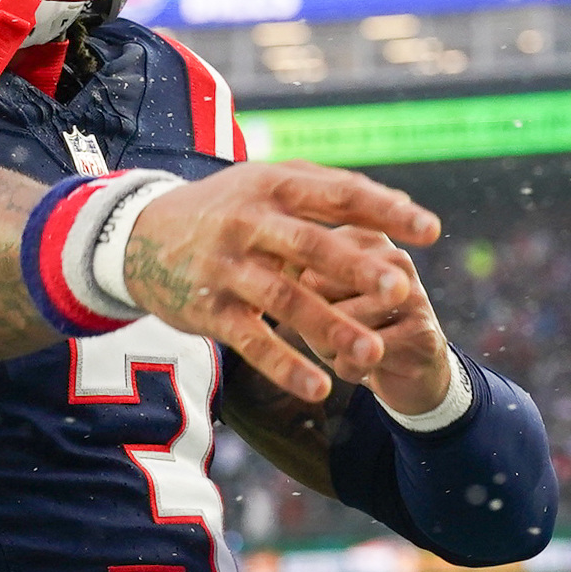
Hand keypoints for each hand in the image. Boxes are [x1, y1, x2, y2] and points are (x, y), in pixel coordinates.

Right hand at [118, 162, 439, 401]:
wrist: (138, 236)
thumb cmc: (224, 207)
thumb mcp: (269, 183)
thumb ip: (332, 189)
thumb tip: (405, 205)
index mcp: (274, 187)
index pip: (339, 195)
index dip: (385, 212)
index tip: (432, 231)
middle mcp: (249, 223)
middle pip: (310, 245)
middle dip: (356, 267)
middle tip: (401, 288)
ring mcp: (227, 268)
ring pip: (283, 299)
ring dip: (328, 326)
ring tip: (372, 354)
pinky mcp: (208, 310)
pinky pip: (251, 341)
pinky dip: (284, 366)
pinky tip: (320, 388)